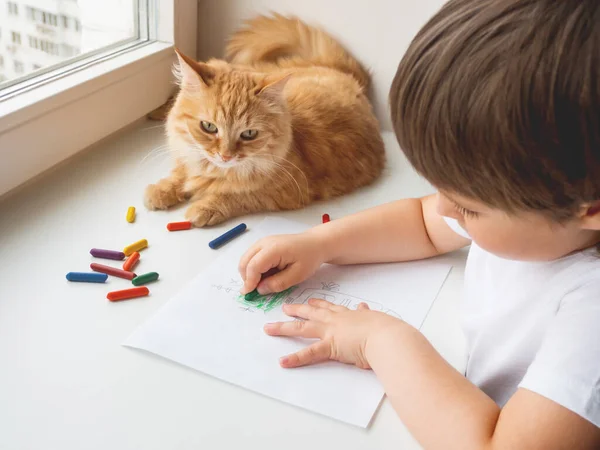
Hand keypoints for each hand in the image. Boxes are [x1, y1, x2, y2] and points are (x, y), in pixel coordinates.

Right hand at [239, 232, 326, 294]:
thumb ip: (278, 283)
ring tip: (264, 282)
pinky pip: (251, 257)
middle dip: (246, 278)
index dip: (249, 282)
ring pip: (246, 259)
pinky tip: (266, 274)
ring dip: (249, 273)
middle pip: (245, 262)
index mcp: (273, 249)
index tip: (249, 295)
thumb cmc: (309, 257)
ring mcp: (262, 242)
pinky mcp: (263, 244)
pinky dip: (253, 268)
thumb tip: (260, 290)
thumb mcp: (298, 275)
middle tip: (256, 291)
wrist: (315, 243)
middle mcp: (264, 242)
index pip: (253, 266)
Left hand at [264, 299, 402, 368]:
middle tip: (284, 308)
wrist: (386, 336)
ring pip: (302, 328)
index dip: (318, 305)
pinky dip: (295, 358)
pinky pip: (309, 354)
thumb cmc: (386, 330)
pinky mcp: (330, 347)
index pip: (330, 308)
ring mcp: (330, 332)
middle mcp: (336, 320)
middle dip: (296, 310)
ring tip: (269, 329)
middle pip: (311, 314)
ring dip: (283, 328)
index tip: (310, 302)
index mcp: (349, 315)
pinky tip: (283, 362)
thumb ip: (367, 314)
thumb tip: (364, 307)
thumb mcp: (376, 318)